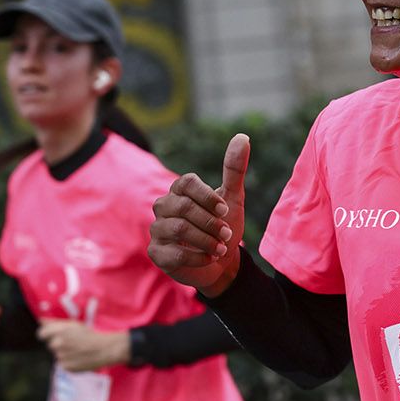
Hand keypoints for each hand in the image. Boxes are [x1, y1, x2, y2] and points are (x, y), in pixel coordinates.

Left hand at [37, 320, 130, 371]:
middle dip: (59, 344)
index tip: (56, 335)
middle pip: (50, 345)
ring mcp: (61, 357)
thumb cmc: (89, 334)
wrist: (104, 349)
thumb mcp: (73, 324)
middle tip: (73, 343)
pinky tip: (79, 358)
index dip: (48, 335)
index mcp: (58, 331)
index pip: (41, 334)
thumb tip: (40, 320)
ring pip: (58, 355)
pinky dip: (70, 362)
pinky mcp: (66, 367)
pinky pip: (63, 364)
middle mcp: (57, 344)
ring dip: (65, 353)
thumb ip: (54, 322)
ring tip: (78, 350)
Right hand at [148, 133, 247, 294]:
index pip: (187, 183)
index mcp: (180, 191)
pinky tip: (210, 258)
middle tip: (227, 234)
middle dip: (210, 222)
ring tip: (221, 248)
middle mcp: (164, 207)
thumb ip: (234, 169)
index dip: (208, 197)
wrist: (221, 263)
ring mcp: (157, 230)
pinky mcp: (156, 253)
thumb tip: (243, 137)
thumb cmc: (224, 226)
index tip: (225, 210)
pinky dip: (199, 257)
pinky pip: (174, 253)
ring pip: (179, 229)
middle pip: (184, 207)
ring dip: (206, 240)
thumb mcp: (233, 198)